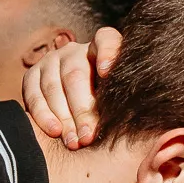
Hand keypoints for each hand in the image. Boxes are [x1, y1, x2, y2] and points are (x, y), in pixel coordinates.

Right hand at [22, 27, 122, 148]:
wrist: (72, 113)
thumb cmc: (106, 109)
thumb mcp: (120, 102)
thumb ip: (127, 105)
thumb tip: (151, 127)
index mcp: (101, 50)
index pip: (106, 40)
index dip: (107, 53)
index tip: (106, 72)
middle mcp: (75, 51)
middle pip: (75, 75)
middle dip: (82, 109)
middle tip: (88, 136)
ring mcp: (51, 61)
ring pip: (54, 87)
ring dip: (64, 117)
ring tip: (74, 142)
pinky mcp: (32, 75)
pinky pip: (34, 95)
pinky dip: (43, 115)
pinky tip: (55, 131)